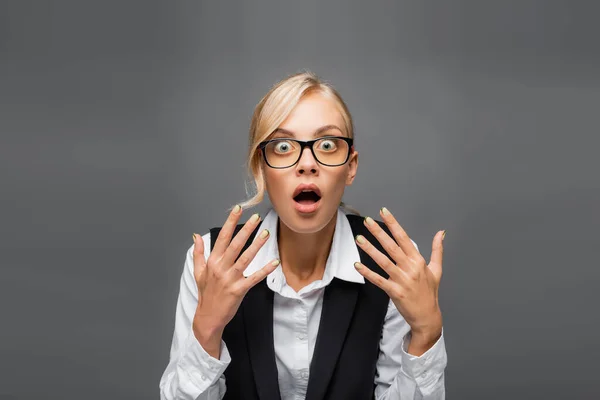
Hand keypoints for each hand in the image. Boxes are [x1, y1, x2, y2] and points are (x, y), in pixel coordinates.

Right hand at [191, 206, 279, 356]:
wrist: (208, 317)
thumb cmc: (206, 294)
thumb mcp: (198, 272)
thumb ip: (198, 253)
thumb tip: (196, 236)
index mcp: (212, 262)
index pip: (222, 237)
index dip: (230, 222)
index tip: (238, 209)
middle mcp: (220, 268)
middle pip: (235, 244)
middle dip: (246, 229)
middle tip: (257, 217)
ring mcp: (229, 279)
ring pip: (245, 258)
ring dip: (257, 245)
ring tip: (267, 233)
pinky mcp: (238, 290)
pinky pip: (254, 278)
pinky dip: (264, 270)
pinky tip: (274, 262)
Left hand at [353, 207, 444, 348]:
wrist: (427, 316)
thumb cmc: (430, 293)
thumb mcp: (436, 270)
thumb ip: (437, 250)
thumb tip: (441, 233)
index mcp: (418, 261)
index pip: (404, 238)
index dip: (393, 224)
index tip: (384, 212)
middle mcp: (410, 268)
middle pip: (392, 246)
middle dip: (379, 232)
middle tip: (367, 221)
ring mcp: (402, 280)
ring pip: (383, 261)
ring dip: (370, 249)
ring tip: (359, 238)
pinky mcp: (395, 292)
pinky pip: (378, 280)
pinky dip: (367, 272)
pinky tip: (357, 265)